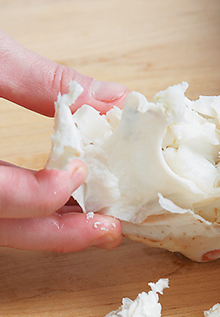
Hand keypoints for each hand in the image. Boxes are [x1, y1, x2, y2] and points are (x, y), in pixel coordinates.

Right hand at [0, 30, 127, 251]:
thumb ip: (44, 82)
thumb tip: (111, 98)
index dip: (42, 194)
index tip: (78, 170)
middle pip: (0, 230)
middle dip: (59, 233)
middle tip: (107, 230)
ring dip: (49, 226)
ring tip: (95, 220)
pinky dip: (31, 210)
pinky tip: (63, 201)